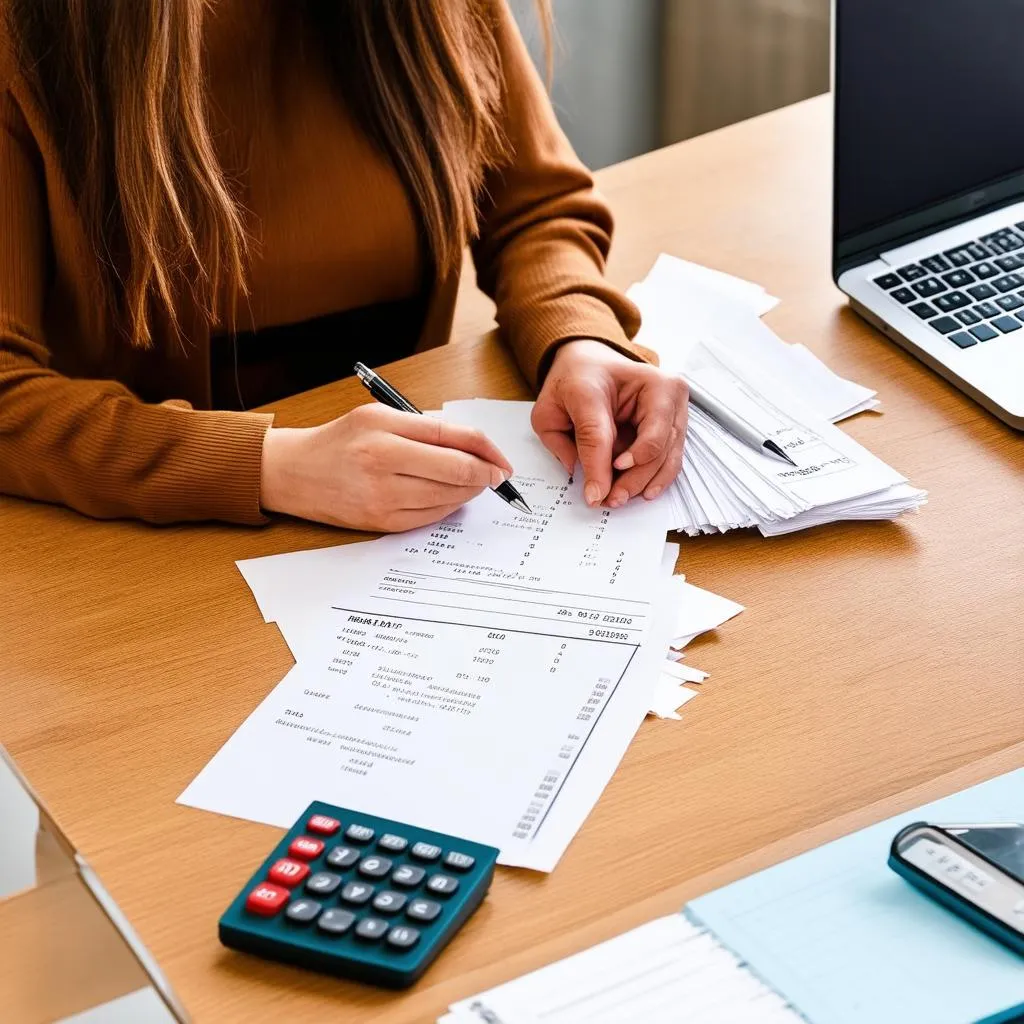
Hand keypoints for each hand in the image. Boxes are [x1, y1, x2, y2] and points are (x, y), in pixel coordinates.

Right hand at [260, 404, 513, 530]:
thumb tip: (472, 444)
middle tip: (494, 476)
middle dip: (484, 475)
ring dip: (468, 492)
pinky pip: (430, 518)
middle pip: (456, 472)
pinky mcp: (381, 523)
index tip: (501, 461)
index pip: (453, 440)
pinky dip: (447, 507)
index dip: (486, 451)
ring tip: (471, 483)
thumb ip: (424, 426)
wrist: (293, 473)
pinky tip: (448, 497)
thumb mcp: (378, 415)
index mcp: (384, 432)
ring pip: (448, 498)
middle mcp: (382, 465)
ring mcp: (382, 499)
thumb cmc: (338, 440)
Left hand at [532, 339, 687, 507]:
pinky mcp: (677, 424)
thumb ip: (561, 442)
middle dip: (631, 479)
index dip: (601, 466)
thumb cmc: (578, 381)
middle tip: (609, 498)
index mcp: (627, 376)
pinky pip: (671, 458)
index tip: (594, 494)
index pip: (609, 431)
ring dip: (643, 483)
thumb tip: (586, 479)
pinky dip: (656, 478)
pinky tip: (641, 490)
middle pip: (653, 446)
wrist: (593, 364)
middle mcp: (663, 388)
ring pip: (666, 457)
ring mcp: (676, 406)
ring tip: (619, 497)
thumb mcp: (552, 408)